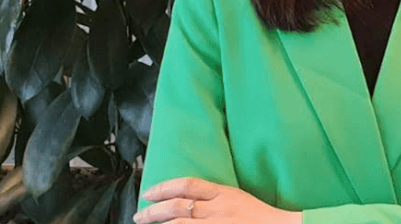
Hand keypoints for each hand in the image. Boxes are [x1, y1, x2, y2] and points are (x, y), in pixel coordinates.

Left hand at [134, 177, 301, 223]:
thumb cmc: (261, 216)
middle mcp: (217, 209)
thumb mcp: (237, 198)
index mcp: (223, 193)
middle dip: (154, 211)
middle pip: (177, 206)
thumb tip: (188, 199)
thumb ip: (215, 197)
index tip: (149, 192)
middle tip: (139, 215)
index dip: (165, 186)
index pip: (188, 185)